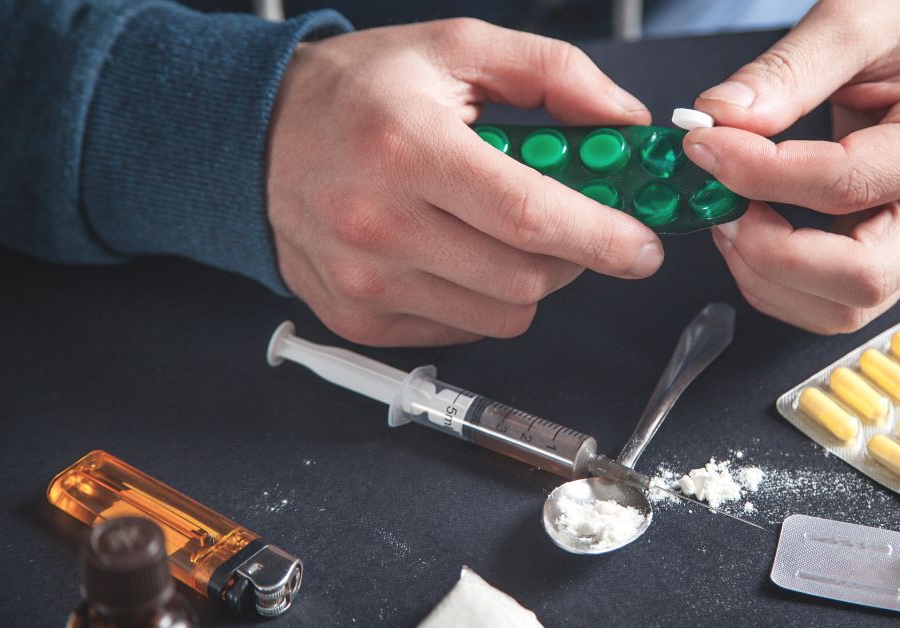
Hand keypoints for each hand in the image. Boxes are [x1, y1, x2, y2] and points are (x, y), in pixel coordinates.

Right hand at [267, 19, 661, 345]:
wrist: (257, 137)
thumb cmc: (359, 91)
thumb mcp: (456, 49)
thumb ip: (553, 74)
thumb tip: (625, 121)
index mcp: (406, 147)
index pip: (529, 215)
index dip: (602, 237)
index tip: (642, 245)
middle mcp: (377, 223)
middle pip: (524, 279)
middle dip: (573, 257)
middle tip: (574, 225)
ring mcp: (363, 282)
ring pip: (501, 316)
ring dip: (529, 282)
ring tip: (505, 233)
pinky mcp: (356, 320)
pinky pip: (461, 331)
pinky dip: (481, 300)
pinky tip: (458, 254)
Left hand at [684, 0, 899, 333]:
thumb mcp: (854, 19)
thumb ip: (786, 72)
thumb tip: (719, 119)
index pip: (844, 187)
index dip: (761, 176)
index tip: (705, 146)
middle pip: (858, 281)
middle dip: (769, 254)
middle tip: (717, 203)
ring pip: (841, 309)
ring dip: (767, 277)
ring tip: (727, 216)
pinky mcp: (892, 254)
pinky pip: (830, 299)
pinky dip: (777, 280)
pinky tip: (748, 230)